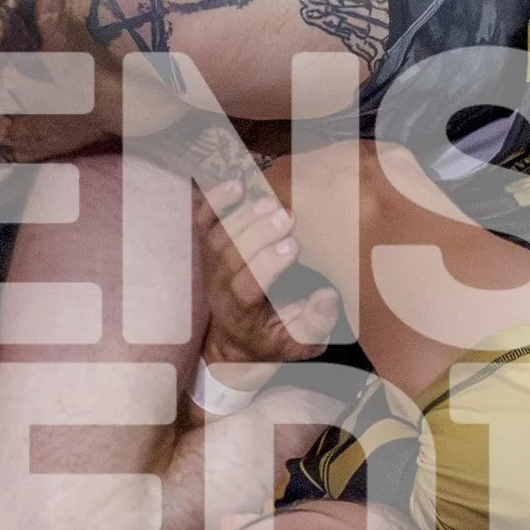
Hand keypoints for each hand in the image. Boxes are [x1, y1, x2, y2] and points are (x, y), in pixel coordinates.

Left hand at [196, 168, 343, 366]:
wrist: (236, 339)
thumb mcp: (299, 343)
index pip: (246, 287)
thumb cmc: (273, 338)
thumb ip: (315, 322)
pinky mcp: (207, 251)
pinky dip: (215, 202)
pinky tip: (237, 185)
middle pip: (229, 257)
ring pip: (216, 237)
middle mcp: (219, 289)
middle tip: (287, 216)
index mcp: (240, 314)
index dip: (267, 265)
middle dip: (257, 234)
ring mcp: (209, 268)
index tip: (294, 246)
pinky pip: (202, 222)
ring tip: (270, 201)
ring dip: (242, 215)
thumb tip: (328, 295)